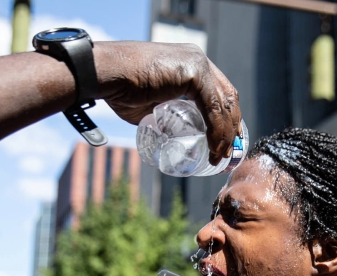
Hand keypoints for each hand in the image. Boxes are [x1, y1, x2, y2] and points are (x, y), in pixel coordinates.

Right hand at [93, 42, 240, 165]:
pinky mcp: (193, 73)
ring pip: (222, 105)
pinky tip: (214, 148)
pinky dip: (216, 131)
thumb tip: (168, 132)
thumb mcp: (150, 103)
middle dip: (232, 127)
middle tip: (227, 152)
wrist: (104, 74)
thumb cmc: (119, 88)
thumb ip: (164, 113)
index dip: (227, 117)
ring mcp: (197, 63)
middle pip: (227, 97)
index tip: (226, 140)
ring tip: (219, 157)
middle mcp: (197, 58)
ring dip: (225, 135)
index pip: (220, 90)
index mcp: (191, 61)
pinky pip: (212, 108)